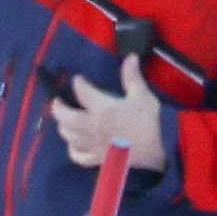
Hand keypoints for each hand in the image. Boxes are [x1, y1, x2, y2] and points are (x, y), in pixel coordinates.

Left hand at [51, 54, 165, 174]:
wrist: (159, 146)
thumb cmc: (150, 119)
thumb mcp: (142, 94)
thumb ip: (132, 77)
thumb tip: (131, 56)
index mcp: (102, 109)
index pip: (82, 93)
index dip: (78, 84)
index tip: (77, 79)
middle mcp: (92, 127)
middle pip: (65, 118)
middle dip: (58, 108)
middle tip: (57, 101)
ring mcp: (92, 145)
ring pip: (68, 136)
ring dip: (64, 127)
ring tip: (66, 120)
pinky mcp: (96, 159)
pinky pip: (77, 156)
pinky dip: (73, 150)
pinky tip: (75, 144)